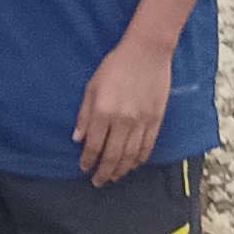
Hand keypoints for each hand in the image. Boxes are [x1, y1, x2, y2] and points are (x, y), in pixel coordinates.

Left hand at [74, 35, 172, 183]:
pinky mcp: (156, 119)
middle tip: (98, 181)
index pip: (93, 146)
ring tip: (114, 177)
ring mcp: (141, 122)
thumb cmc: (115, 66)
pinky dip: (139, 158)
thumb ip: (84, 114)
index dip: (87, 161)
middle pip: (112, 156)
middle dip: (103, 172)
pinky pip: (147, 145)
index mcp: (103, 112)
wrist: (147, 52)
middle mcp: (122, 121)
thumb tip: (78, 138)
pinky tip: (133, 164)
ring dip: (121, 169)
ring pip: (130, 155)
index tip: (84, 168)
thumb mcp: (91, 86)